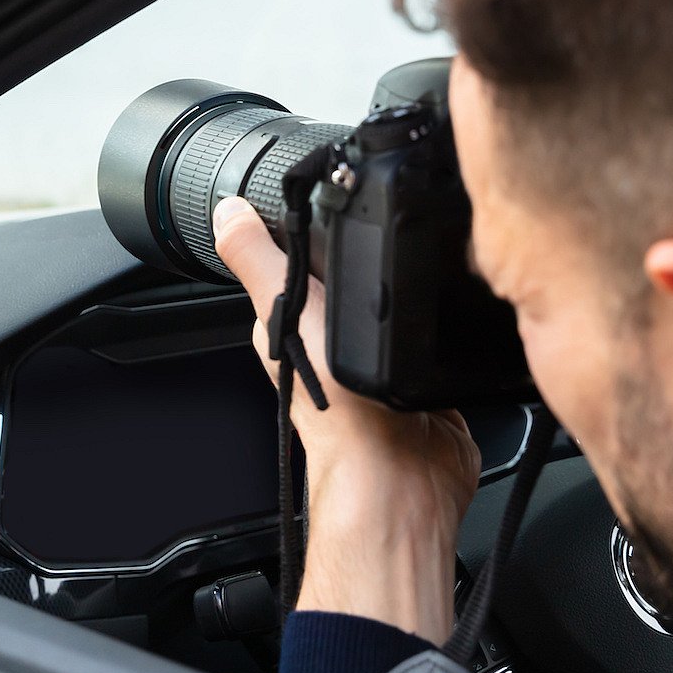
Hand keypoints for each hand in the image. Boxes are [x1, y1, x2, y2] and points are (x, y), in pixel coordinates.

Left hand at [214, 196, 479, 642]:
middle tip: (387, 234)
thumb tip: (226, 212)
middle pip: (350, 284)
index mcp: (293, 325)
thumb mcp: (286, 309)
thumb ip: (258, 260)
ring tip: (419, 272)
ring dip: (407, 296)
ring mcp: (380, 366)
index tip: (332, 204)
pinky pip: (433, 343)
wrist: (400, 468)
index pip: (296, 265)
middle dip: (366, 261)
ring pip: (392, 312)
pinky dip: (442, 330)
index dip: (309, 236)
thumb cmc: (335, 404)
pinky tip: (446, 316)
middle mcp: (333, 345)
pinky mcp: (422, 382)